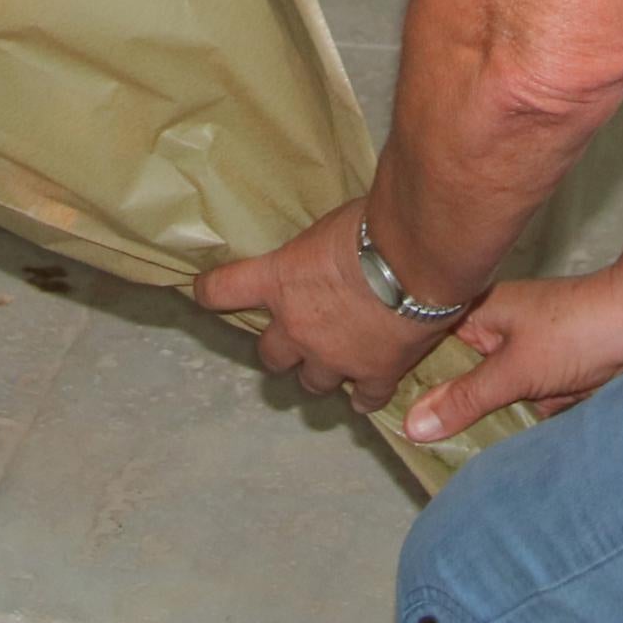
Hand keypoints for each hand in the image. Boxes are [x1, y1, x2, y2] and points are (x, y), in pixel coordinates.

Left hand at [194, 199, 446, 413]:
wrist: (417, 257)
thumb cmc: (375, 223)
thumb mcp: (331, 225)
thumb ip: (319, 249)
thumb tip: (331, 244)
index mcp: (279, 281)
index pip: (221, 290)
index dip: (210, 292)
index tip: (204, 292)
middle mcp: (297, 327)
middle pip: (271, 355)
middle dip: (282, 348)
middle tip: (299, 335)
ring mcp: (334, 357)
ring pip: (312, 382)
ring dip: (321, 372)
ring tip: (338, 360)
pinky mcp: (374, 374)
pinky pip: (364, 399)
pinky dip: (365, 395)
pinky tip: (368, 392)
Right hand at [401, 266, 622, 440]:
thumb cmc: (577, 332)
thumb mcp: (513, 371)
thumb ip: (464, 399)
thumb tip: (412, 425)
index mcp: (476, 312)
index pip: (425, 345)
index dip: (405, 377)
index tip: (382, 412)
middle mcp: (494, 331)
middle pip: (454, 375)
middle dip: (442, 407)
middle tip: (412, 445)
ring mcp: (521, 354)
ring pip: (484, 393)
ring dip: (478, 419)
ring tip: (444, 454)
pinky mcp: (546, 376)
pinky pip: (514, 404)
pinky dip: (511, 422)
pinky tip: (493, 449)